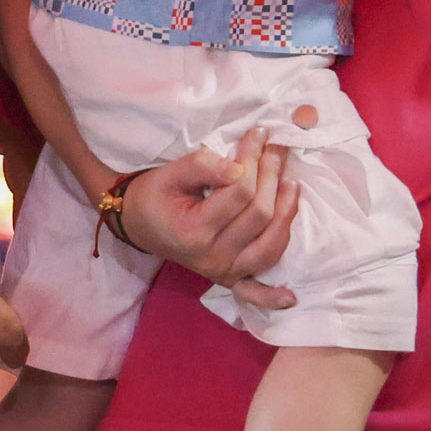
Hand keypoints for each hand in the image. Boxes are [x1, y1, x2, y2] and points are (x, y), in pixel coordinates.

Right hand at [117, 134, 300, 310]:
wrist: (138, 223)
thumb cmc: (154, 196)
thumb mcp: (170, 173)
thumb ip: (202, 166)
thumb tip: (239, 166)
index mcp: (194, 231)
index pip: (240, 191)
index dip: (252, 158)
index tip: (257, 133)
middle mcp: (211, 258)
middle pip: (260, 214)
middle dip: (272, 175)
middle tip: (276, 148)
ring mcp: (223, 273)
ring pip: (270, 246)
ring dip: (287, 213)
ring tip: (291, 183)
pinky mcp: (229, 280)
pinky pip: (254, 291)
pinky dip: (272, 295)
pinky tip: (291, 297)